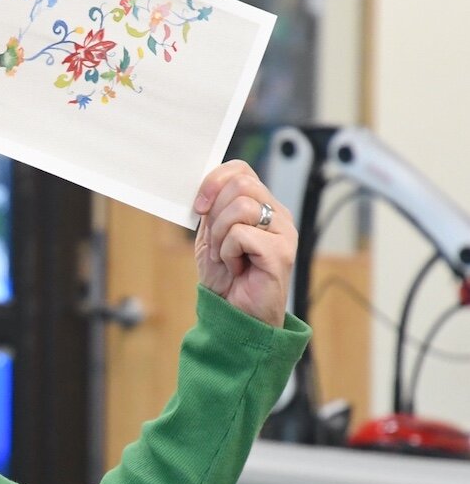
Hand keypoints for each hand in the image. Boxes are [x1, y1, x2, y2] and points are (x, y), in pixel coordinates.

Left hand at [192, 161, 296, 326]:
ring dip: (220, 235)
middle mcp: (277, 215)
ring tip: (227, 257)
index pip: (241, 170)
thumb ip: (212, 211)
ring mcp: (283, 232)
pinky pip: (241, 234)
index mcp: (262, 207)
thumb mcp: (211, 237)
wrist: (235, 314)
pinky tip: (236, 267)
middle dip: (215, 213)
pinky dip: (228, 252)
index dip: (214, 181)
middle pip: (241, 184)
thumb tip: (205, 189)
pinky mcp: (281, 252)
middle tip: (217, 241)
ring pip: (241, 207)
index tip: (199, 207)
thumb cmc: (226, 279)